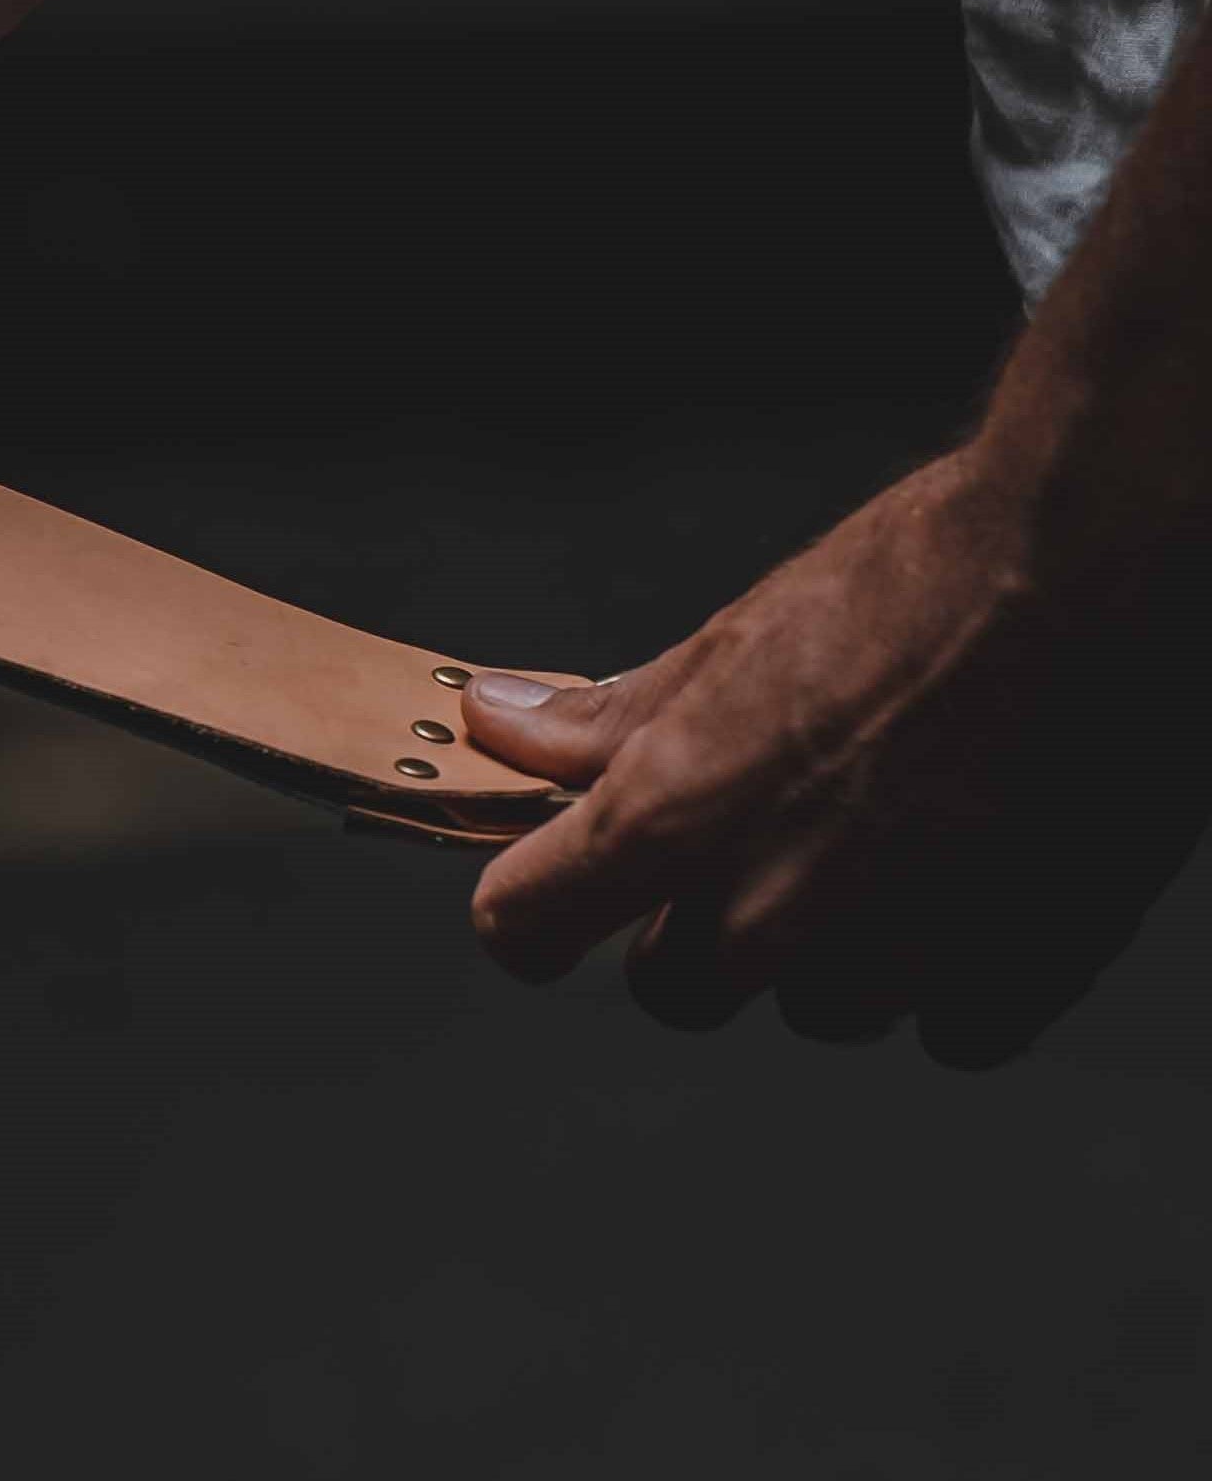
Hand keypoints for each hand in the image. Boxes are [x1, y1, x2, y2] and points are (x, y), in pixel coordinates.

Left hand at [462, 441, 1211, 1063]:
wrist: (1094, 570)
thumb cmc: (916, 580)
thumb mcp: (736, 634)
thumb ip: (610, 715)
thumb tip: (501, 724)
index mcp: (681, 812)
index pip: (530, 926)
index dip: (528, 909)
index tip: (548, 888)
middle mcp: (775, 908)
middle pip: (676, 987)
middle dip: (689, 925)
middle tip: (754, 829)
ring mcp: (895, 956)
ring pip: (812, 1006)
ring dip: (826, 946)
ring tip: (887, 827)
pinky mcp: (1012, 979)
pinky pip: (937, 1026)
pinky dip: (942, 969)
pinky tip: (969, 871)